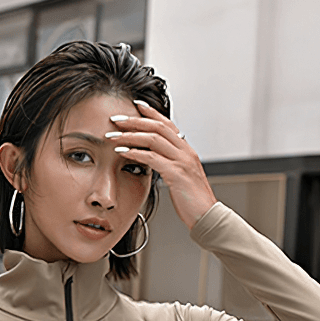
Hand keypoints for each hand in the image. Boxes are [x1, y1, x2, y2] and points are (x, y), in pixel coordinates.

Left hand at [110, 100, 216, 229]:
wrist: (206, 216)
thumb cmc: (192, 200)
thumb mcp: (180, 177)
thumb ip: (170, 164)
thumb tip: (154, 157)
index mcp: (186, 150)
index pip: (168, 124)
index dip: (151, 113)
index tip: (135, 105)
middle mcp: (185, 151)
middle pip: (158, 127)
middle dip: (134, 121)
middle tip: (115, 119)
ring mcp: (182, 161)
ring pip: (153, 139)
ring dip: (130, 135)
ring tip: (112, 136)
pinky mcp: (177, 174)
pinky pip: (152, 157)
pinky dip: (135, 152)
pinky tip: (122, 151)